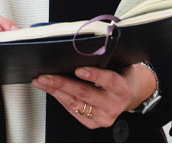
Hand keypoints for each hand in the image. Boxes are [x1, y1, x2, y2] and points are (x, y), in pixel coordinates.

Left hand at [32, 63, 156, 128]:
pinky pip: (72, 110)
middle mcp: (114, 105)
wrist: (129, 94)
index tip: (79, 69)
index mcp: (123, 88)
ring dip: (55, 91)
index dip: (94, 75)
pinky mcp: (93, 123)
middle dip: (63, 83)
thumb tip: (81, 47)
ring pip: (75, 103)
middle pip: (85, 94)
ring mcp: (103, 117)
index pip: (110, 81)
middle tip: (46, 76)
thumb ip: (105, 58)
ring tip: (41, 81)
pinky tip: (50, 89)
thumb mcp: (119, 63)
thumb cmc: (121, 74)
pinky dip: (59, 98)